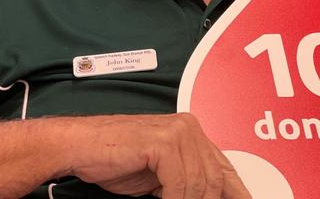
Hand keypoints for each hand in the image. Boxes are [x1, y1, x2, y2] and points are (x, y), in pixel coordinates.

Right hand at [72, 113, 250, 197]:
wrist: (82, 147)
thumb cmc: (116, 159)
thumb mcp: (162, 177)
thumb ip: (188, 184)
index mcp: (192, 133)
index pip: (226, 170)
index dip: (237, 194)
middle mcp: (189, 128)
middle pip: (216, 180)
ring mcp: (177, 132)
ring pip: (200, 184)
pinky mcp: (163, 141)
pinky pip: (181, 183)